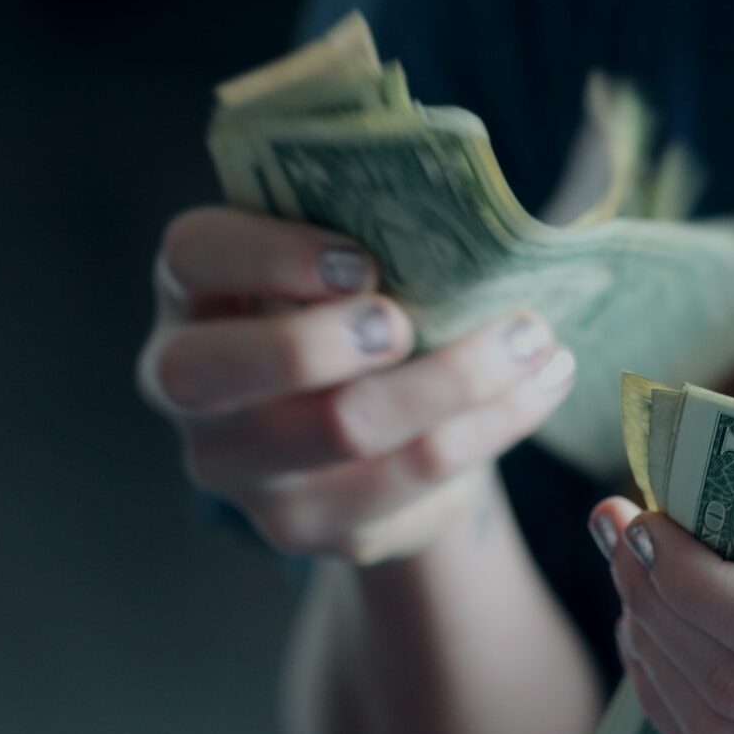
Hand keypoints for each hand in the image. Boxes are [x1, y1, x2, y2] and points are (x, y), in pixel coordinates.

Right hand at [137, 206, 575, 562]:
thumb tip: (460, 207)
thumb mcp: (342, 262)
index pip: (193, 256)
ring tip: (533, 337)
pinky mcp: (313, 525)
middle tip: (408, 322)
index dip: (268, 253)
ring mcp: (244, 470)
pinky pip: (413, 477)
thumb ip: (365, 230)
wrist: (373, 435)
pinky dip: (494, 423)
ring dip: (456, 377)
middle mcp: (191, 388)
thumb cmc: (356, 311)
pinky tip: (542, 382)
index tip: (361, 259)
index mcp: (193, 293)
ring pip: (342, 428)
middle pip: (222, 371)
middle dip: (323, 341)